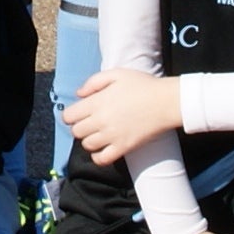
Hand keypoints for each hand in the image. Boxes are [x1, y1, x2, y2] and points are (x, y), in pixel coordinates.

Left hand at [61, 67, 182, 165]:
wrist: (165, 102)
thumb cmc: (142, 85)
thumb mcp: (116, 74)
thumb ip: (93, 82)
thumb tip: (79, 94)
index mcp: (96, 102)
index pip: (69, 116)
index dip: (71, 115)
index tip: (78, 113)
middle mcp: (100, 120)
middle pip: (76, 132)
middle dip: (79, 127)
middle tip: (89, 123)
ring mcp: (111, 136)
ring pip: (87, 145)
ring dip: (89, 140)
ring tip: (98, 134)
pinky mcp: (123, 147)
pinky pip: (102, 159)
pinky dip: (98, 157)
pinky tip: (102, 149)